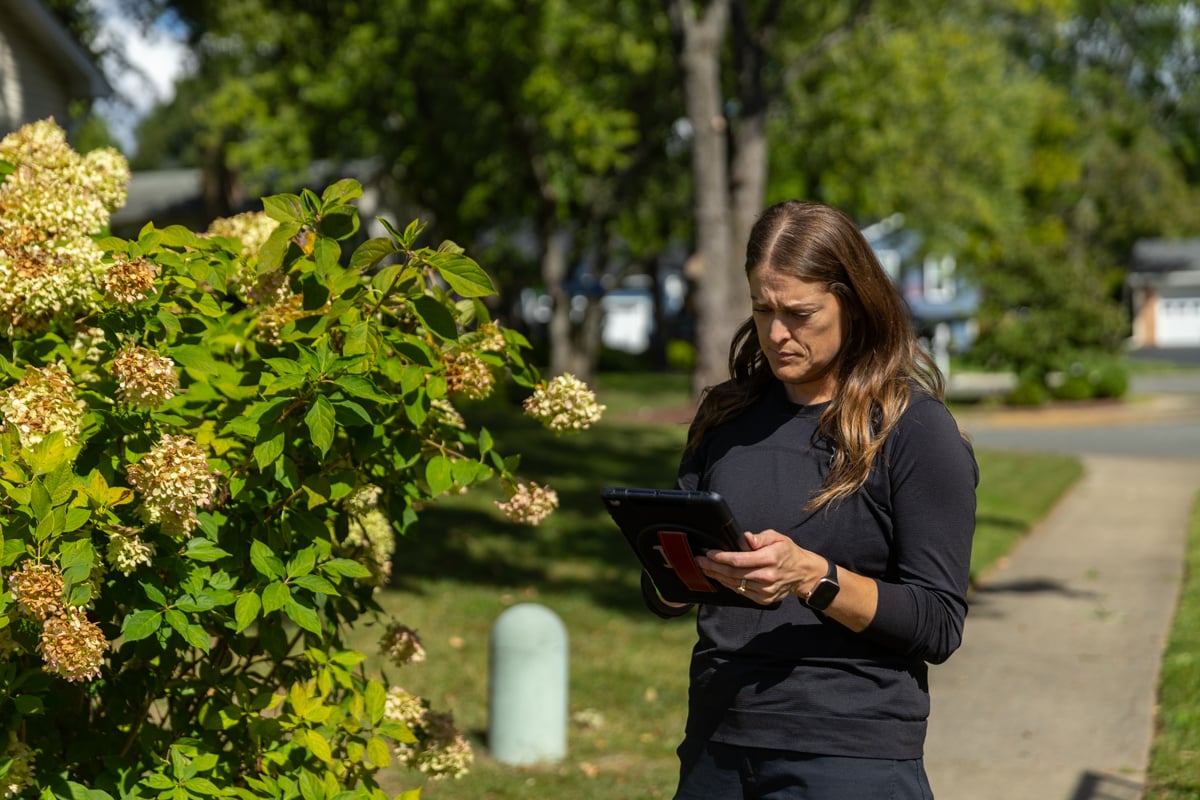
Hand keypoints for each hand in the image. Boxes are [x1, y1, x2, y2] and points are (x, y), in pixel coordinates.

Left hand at [696, 529, 825, 604]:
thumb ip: (760, 537)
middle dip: (713, 567)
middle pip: (734, 573)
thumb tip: (745, 538)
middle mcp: (767, 577)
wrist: (802, 573)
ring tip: (705, 568)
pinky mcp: (764, 600)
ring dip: (717, 576)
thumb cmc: (787, 552)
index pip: (739, 560)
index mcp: (770, 559)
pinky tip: (719, 577)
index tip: (709, 553)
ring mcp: (765, 591)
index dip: (721, 557)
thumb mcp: (777, 537)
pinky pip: (741, 592)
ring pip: (735, 584)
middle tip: (699, 561)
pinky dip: (728, 584)